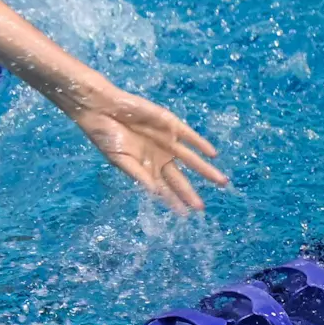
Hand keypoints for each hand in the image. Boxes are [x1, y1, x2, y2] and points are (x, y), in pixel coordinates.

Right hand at [68, 86, 227, 213]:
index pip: (165, 189)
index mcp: (146, 168)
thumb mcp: (120, 160)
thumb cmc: (106, 136)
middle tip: (203, 208)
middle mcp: (159, 157)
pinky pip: (189, 136)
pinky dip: (201, 144)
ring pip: (190, 159)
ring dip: (205, 171)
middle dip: (191, 193)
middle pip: (180, 179)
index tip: (186, 215)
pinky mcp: (169, 124)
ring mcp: (166, 141)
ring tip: (221, 182)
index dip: (175, 201)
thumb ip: (139, 176)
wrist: (102, 109)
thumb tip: (156, 193)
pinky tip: (212, 154)